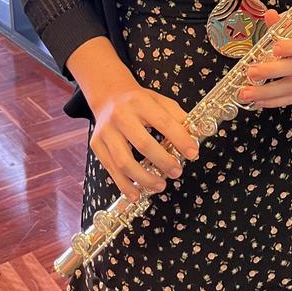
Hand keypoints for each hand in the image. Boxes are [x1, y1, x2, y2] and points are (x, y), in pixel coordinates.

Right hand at [89, 79, 199, 201]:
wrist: (108, 96)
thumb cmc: (139, 102)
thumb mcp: (159, 100)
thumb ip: (177, 116)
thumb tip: (194, 136)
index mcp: (140, 102)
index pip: (163, 122)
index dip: (180, 139)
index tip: (193, 153)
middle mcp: (121, 116)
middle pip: (143, 144)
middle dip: (163, 161)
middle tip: (177, 172)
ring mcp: (106, 132)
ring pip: (124, 161)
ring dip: (144, 178)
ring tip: (160, 185)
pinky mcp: (96, 145)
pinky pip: (111, 169)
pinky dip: (124, 185)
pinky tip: (136, 194)